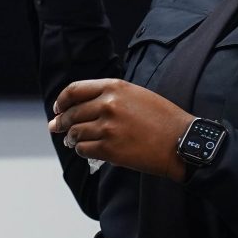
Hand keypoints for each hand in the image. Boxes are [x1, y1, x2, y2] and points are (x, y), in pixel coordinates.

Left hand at [48, 79, 193, 179]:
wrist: (181, 141)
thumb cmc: (162, 118)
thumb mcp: (137, 95)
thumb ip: (110, 96)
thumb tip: (82, 107)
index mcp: (114, 87)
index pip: (74, 90)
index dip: (62, 101)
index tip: (58, 108)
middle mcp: (108, 105)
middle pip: (71, 113)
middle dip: (61, 122)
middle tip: (56, 127)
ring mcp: (107, 127)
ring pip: (75, 133)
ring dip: (71, 138)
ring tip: (72, 140)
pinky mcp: (110, 149)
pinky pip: (84, 149)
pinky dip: (82, 150)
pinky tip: (87, 150)